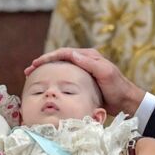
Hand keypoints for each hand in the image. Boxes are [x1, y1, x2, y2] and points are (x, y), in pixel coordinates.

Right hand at [26, 48, 145, 115]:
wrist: (126, 101)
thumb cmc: (117, 87)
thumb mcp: (104, 73)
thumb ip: (89, 63)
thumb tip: (70, 53)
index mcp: (89, 56)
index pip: (64, 53)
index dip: (48, 57)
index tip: (36, 64)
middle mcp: (85, 61)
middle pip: (59, 59)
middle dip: (43, 63)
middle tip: (28, 70)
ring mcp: (83, 72)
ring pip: (60, 69)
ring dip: (46, 71)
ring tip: (32, 77)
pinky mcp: (82, 82)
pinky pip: (64, 78)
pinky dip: (54, 80)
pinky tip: (46, 86)